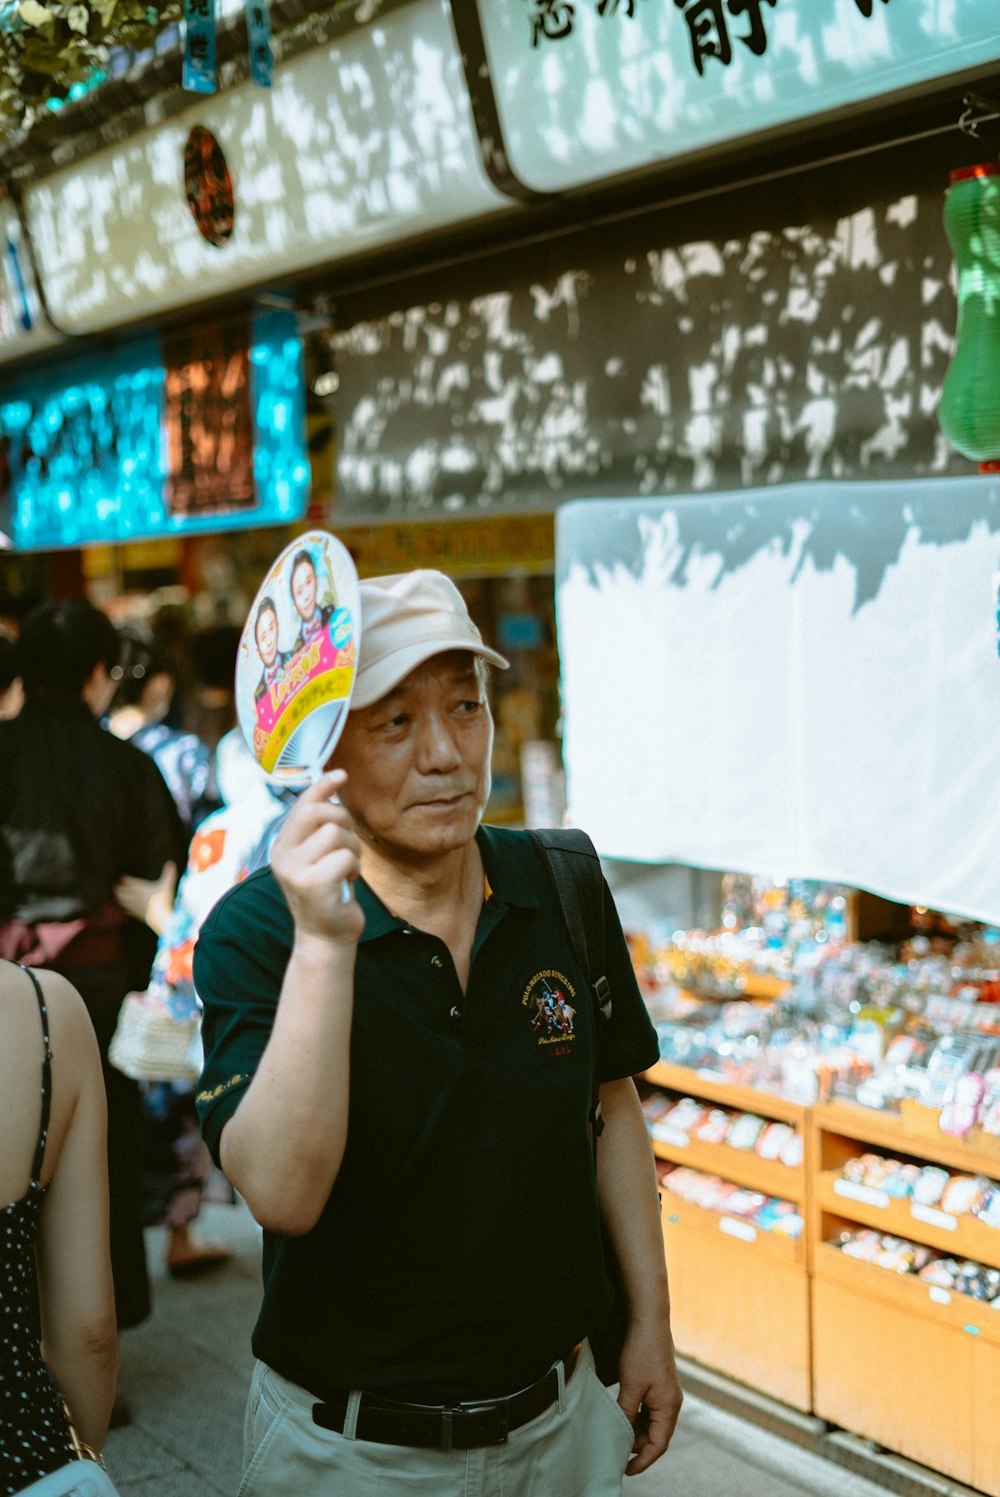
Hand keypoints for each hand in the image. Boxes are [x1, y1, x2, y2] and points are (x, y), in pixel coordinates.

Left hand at [114, 860, 177, 934]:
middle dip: (120, 889)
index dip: (126, 880)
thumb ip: (169, 873)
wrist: (161, 916)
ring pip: (125, 901)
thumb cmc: (164, 899)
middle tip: (116, 887)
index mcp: (141, 888)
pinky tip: (126, 909)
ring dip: (121, 899)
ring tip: (118, 897)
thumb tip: (171, 862)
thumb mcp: (167, 884)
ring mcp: (136, 906)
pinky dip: (127, 909)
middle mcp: (136, 897)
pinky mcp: (138, 914)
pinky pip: (130, 910)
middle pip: (124, 892)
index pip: (130, 882)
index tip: (123, 878)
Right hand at [271, 770, 362, 946]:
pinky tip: (346, 884)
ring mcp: (294, 870)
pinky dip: (354, 869)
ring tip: (346, 870)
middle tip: (347, 844)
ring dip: (352, 850)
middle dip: (343, 822)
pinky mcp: (312, 884)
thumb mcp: (318, 858)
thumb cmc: (329, 893)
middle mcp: (282, 856)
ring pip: (337, 834)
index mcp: (281, 846)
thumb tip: (332, 788)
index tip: (340, 774)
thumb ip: (319, 829)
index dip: (322, 787)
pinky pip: (346, 857)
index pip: (302, 806)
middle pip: (319, 813)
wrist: (326, 937)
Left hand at [615, 1319, 683, 1475]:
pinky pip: (648, 1409)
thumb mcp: (631, 1386)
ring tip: (615, 1435)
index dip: (643, 1460)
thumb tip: (620, 1435)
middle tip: (615, 1452)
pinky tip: (621, 1416)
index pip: (658, 1444)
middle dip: (637, 1447)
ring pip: (650, 1423)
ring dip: (634, 1431)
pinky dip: (635, 1417)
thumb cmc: (642, 1351)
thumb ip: (626, 1413)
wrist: (648, 1320)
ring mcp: (665, 1392)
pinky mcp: (658, 1384)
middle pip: (655, 1435)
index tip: (626, 1470)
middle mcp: (671, 1402)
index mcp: (669, 1407)